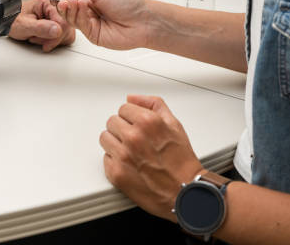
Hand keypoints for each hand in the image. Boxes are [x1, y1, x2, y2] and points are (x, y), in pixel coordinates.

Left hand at [9, 0, 74, 51]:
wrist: (5, 21)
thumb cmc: (12, 20)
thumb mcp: (24, 25)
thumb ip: (41, 28)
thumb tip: (57, 30)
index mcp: (47, 3)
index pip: (63, 21)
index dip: (56, 36)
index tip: (47, 44)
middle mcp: (52, 8)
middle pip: (67, 27)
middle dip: (53, 38)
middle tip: (39, 40)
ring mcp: (54, 16)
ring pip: (66, 32)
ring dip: (53, 40)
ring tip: (37, 38)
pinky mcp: (54, 23)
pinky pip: (62, 35)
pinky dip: (53, 41)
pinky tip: (42, 39)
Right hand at [50, 0, 151, 49]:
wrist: (143, 21)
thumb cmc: (129, 3)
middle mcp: (88, 10)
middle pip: (66, 8)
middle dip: (61, 2)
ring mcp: (90, 23)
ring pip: (70, 17)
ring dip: (69, 9)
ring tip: (72, 1)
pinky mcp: (92, 34)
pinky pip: (79, 25)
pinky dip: (78, 16)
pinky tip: (83, 7)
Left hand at [100, 95, 203, 220]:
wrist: (184, 192)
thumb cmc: (181, 161)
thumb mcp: (174, 125)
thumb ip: (153, 104)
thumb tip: (132, 98)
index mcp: (147, 122)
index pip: (123, 108)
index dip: (131, 117)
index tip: (136, 125)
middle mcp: (133, 137)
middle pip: (112, 122)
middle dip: (123, 129)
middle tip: (135, 140)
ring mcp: (123, 155)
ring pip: (105, 138)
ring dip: (116, 143)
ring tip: (131, 152)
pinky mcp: (116, 173)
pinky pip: (105, 158)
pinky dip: (115, 161)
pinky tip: (130, 164)